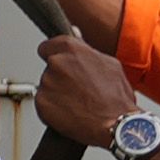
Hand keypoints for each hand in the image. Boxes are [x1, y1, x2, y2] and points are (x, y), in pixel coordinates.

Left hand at [32, 30, 138, 147]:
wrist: (118, 125)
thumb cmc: (118, 98)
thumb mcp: (110, 65)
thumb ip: (86, 50)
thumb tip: (75, 35)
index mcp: (71, 49)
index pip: (48, 46)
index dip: (55, 56)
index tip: (61, 65)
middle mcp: (56, 63)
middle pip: (49, 68)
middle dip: (60, 77)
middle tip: (78, 89)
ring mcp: (47, 83)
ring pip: (47, 86)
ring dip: (57, 93)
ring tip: (79, 102)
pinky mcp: (41, 103)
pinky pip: (43, 103)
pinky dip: (53, 109)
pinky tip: (70, 112)